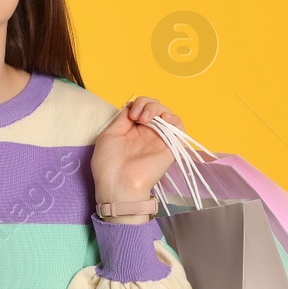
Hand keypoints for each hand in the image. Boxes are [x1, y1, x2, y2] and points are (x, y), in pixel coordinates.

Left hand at [91, 96, 184, 223]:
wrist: (118, 184)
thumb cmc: (108, 164)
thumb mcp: (109, 135)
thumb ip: (122, 119)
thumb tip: (131, 106)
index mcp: (132, 131)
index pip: (141, 108)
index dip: (137, 104)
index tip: (129, 115)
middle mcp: (147, 134)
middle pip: (155, 108)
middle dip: (147, 104)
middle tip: (137, 116)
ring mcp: (159, 140)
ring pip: (167, 114)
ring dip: (157, 108)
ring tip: (146, 118)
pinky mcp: (170, 147)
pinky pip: (179, 128)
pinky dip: (174, 119)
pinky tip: (163, 119)